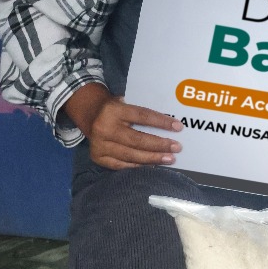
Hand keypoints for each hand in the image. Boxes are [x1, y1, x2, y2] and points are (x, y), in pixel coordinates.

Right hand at [64, 82, 183, 169]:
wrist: (89, 114)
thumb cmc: (115, 109)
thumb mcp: (125, 103)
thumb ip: (141, 112)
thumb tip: (169, 125)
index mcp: (114, 110)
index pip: (142, 116)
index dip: (161, 122)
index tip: (178, 127)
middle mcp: (105, 128)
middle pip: (137, 140)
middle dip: (159, 145)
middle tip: (176, 148)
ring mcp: (99, 144)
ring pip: (131, 155)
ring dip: (152, 158)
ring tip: (169, 159)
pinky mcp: (97, 157)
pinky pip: (122, 165)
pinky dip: (138, 166)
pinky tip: (152, 165)